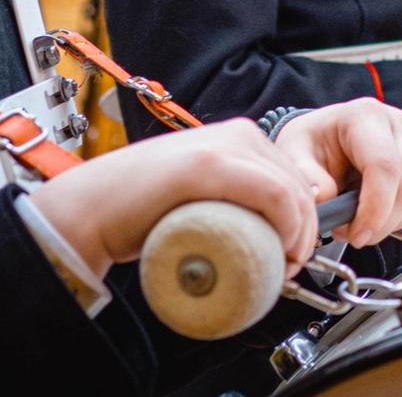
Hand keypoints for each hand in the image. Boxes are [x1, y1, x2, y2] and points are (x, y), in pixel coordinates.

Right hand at [30, 120, 317, 274]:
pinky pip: (273, 193)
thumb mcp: (204, 193)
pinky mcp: (207, 165)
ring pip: (292, 191)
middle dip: (306, 233)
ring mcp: (222, 145)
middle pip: (300, 186)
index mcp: (239, 137)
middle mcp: (236, 134)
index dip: (306, 221)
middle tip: (287, 268)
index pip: (296, 179)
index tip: (293, 255)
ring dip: (300, 236)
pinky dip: (288, 225)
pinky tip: (281, 249)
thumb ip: (233, 196)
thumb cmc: (142, 207)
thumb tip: (267, 227)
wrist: (94, 208)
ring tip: (280, 268)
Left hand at [272, 100, 401, 248]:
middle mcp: (398, 122)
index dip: (375, 210)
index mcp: (364, 116)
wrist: (327, 136)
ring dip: (396, 223)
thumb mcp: (294, 156)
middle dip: (381, 224)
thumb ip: (306, 178)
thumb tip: (322, 197)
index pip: (385, 167)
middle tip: (353, 234)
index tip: (357, 236)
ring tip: (365, 222)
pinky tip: (390, 215)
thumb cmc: (313, 145)